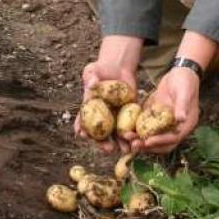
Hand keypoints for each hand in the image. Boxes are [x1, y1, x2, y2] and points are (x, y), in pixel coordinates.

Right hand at [74, 36, 141, 152]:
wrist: (118, 68)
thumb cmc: (102, 69)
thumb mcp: (92, 70)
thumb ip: (90, 77)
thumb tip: (91, 85)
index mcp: (90, 109)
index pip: (83, 121)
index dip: (82, 129)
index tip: (83, 135)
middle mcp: (102, 116)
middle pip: (101, 134)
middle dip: (103, 143)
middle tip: (107, 148)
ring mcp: (115, 117)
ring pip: (116, 135)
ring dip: (120, 144)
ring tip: (125, 150)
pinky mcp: (128, 115)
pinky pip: (130, 127)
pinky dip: (132, 135)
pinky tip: (136, 142)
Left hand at [129, 67, 199, 154]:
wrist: (180, 71)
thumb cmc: (185, 81)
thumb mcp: (184, 91)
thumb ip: (182, 105)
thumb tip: (181, 119)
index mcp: (186, 125)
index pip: (173, 138)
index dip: (160, 141)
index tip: (147, 141)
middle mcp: (176, 127)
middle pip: (162, 143)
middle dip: (148, 146)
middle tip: (134, 145)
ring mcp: (165, 123)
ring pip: (153, 137)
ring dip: (141, 140)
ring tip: (128, 139)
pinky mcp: (156, 117)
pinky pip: (147, 127)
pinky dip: (138, 130)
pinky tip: (127, 130)